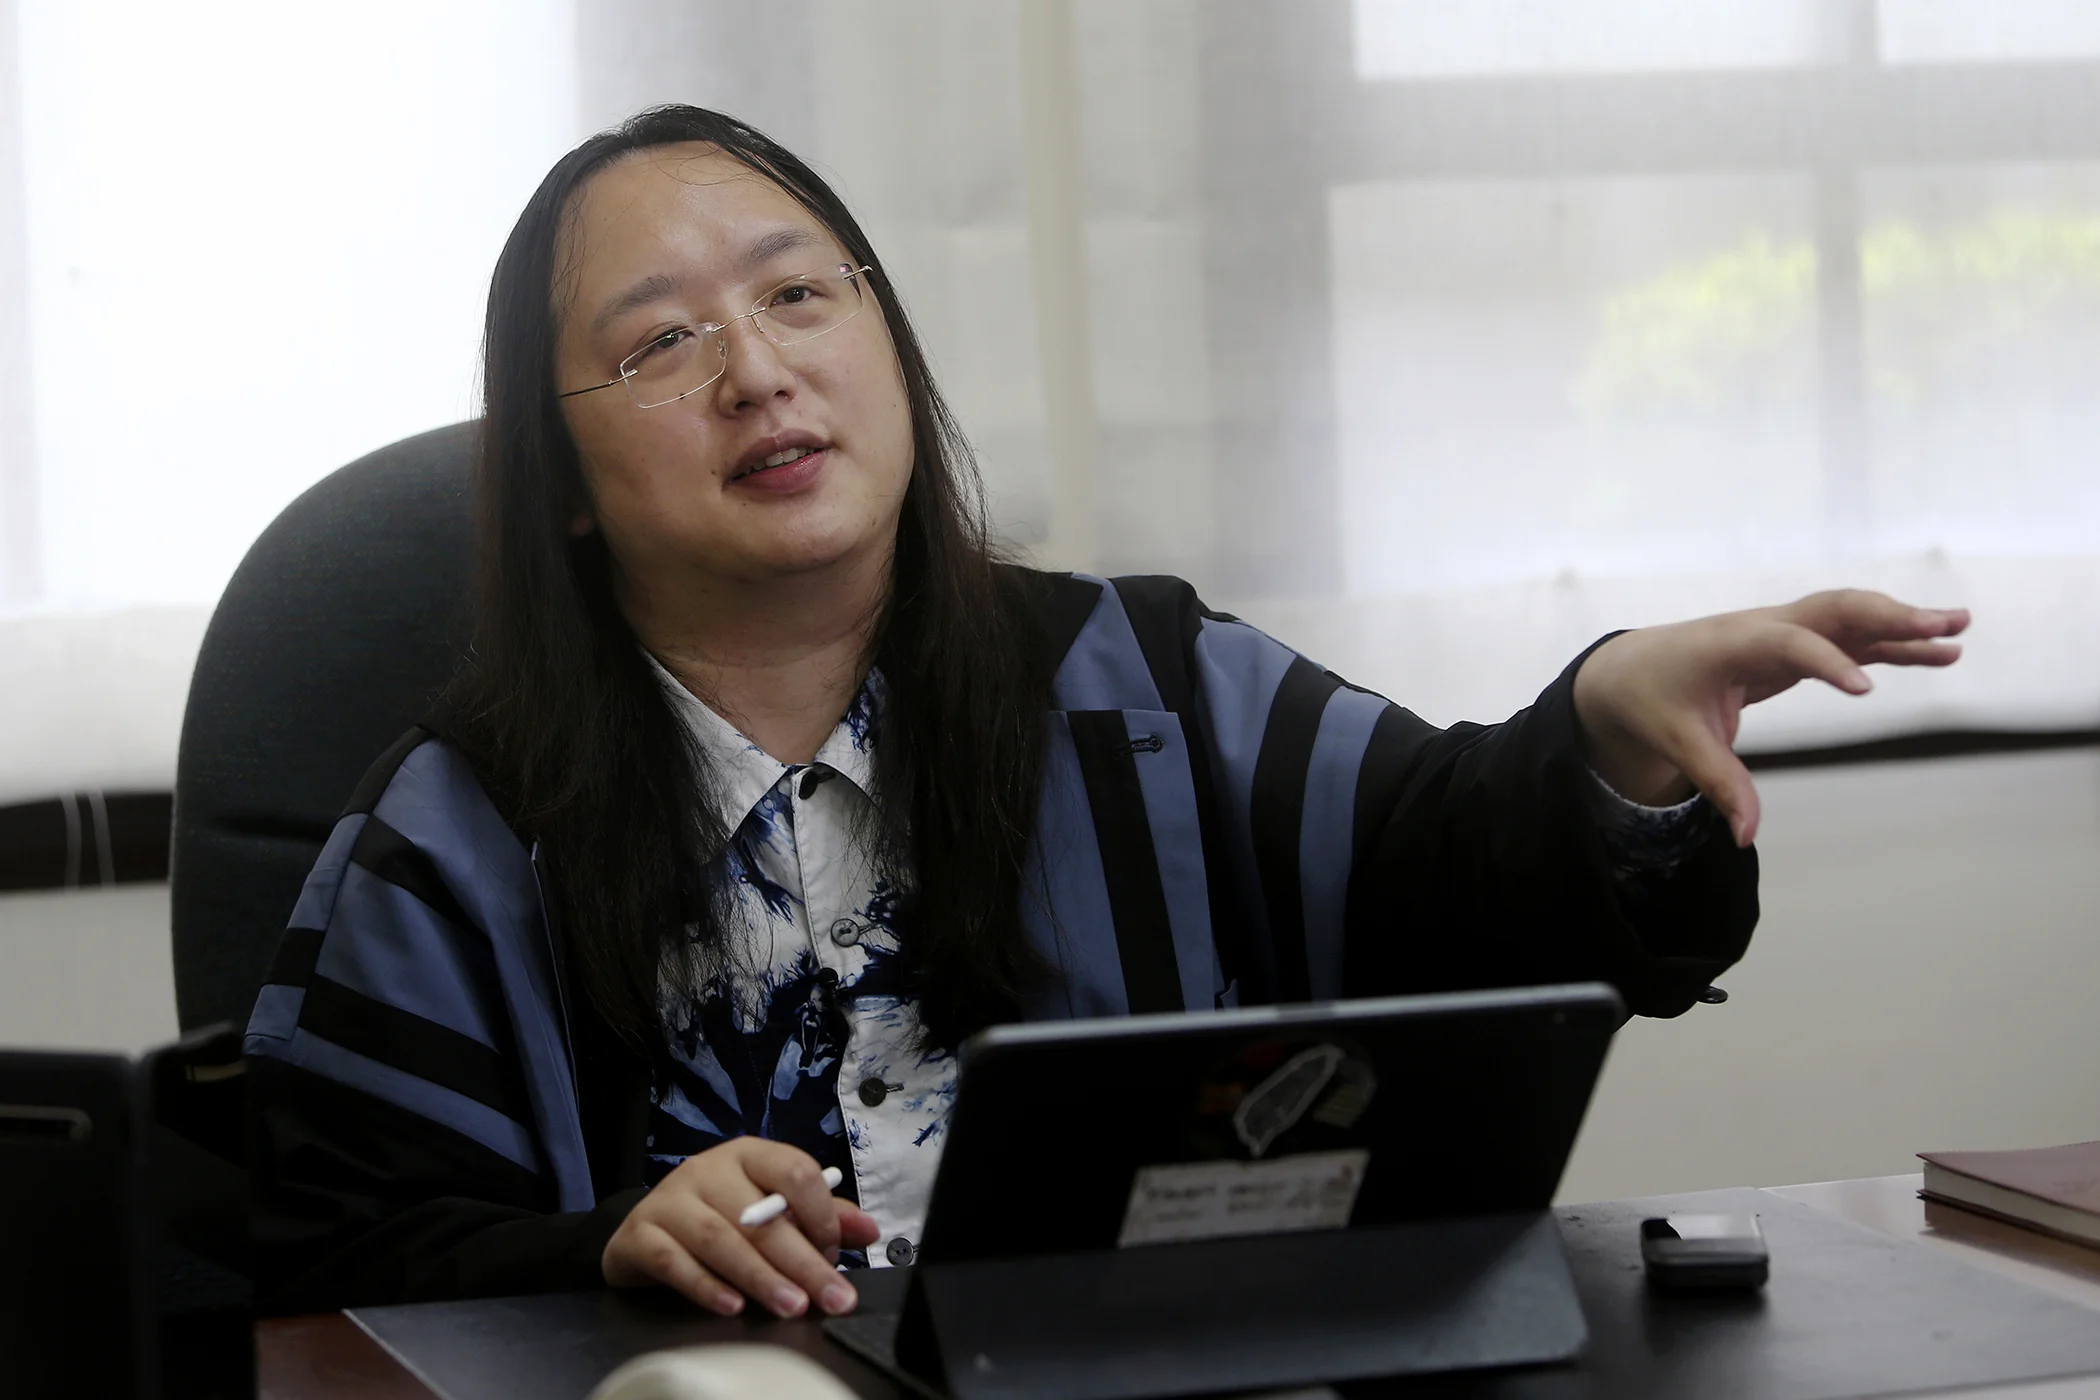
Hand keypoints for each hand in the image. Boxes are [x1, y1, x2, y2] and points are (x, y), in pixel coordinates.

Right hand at [601, 1138, 880, 1318]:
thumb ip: (820, 1217)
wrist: (645, 1230)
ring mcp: (671, 1200)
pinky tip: (733, 1307)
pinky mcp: (640, 1234)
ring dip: (760, 1276)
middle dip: (802, 1261)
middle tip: (830, 1297)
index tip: (837, 1253)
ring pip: (719, 1238)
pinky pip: (673, 1262)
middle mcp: (708, 1170)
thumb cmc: (719, 1215)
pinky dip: (705, 1286)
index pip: (793, 1170)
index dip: (821, 1212)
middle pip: (760, 1215)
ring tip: (791, 1305)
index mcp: (749, 1155)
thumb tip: (869, 1230)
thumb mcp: (769, 1206)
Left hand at [1572, 590, 1968, 846]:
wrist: (1628, 669)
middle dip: (1888, 616)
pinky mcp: (1794, 646)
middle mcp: (1762, 627)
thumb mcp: (1677, 743)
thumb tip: (1745, 837)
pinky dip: (1892, 643)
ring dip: (1903, 623)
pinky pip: (1849, 639)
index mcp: (1730, 644)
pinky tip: (1938, 651)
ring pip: (1850, 618)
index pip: (1787, 644)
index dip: (1826, 663)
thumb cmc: (1650, 700)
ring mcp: (1782, 632)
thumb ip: (1718, 784)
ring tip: (1961, 629)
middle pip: (1833, 610)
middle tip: (1942, 626)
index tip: (1865, 692)